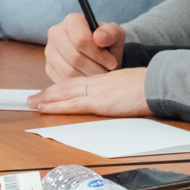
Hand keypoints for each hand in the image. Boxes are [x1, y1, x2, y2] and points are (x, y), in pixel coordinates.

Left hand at [29, 67, 150, 116]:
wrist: (157, 84)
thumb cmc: (150, 86)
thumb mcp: (132, 86)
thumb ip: (121, 91)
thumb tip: (120, 98)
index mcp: (106, 80)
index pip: (78, 83)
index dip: (62, 88)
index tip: (50, 93)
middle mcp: (98, 82)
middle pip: (67, 86)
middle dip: (49, 93)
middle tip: (32, 99)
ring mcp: (97, 91)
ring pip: (65, 93)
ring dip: (47, 99)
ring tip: (32, 104)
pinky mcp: (99, 101)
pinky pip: (72, 104)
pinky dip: (56, 106)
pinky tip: (45, 109)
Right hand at [44, 13, 123, 80]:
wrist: (99, 54)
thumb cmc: (107, 42)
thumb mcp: (115, 35)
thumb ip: (110, 34)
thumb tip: (99, 37)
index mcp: (72, 21)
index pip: (81, 40)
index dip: (98, 55)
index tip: (112, 63)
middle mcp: (56, 33)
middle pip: (74, 57)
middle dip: (94, 68)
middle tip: (108, 74)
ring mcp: (50, 51)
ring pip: (68, 71)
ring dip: (88, 77)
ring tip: (101, 77)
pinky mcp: (49, 67)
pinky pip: (63, 80)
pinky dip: (79, 83)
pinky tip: (90, 80)